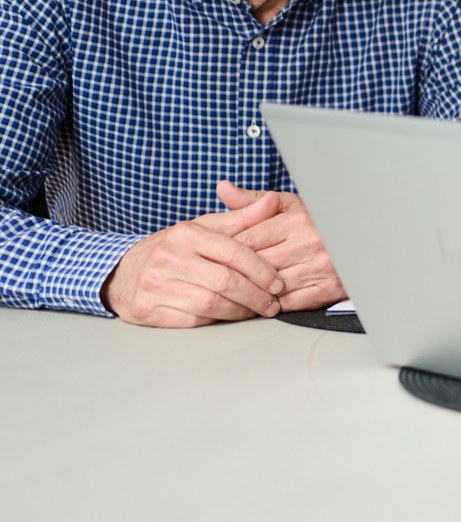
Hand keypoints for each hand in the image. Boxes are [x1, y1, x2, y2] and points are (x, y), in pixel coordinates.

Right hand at [102, 194, 285, 326]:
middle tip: (272, 303)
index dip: (262, 270)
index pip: (235, 252)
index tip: (278, 283)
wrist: (121, 272)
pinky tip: (228, 317)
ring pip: (211, 304)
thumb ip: (241, 218)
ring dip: (240, 311)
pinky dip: (216, 321)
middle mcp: (167, 257)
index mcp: (185, 233)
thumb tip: (272, 200)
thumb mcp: (203, 228)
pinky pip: (192, 320)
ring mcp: (154, 284)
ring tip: (255, 311)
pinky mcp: (147, 309)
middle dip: (256, 296)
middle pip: (225, 281)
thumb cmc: (173, 249)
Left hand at [215, 182, 342, 310]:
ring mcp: (321, 267)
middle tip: (217, 278)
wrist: (360, 241)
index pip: (247, 240)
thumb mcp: (288, 206)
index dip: (226, 251)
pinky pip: (289, 303)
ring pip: (270, 285)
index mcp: (298, 219)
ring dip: (252, 291)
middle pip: (256, 264)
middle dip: (235, 272)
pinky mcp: (329, 288)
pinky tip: (262, 300)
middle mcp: (311, 242)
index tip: (215, 258)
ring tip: (236, 291)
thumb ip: (252, 201)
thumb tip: (222, 188)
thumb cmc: (316, 223)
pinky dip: (272, 304)